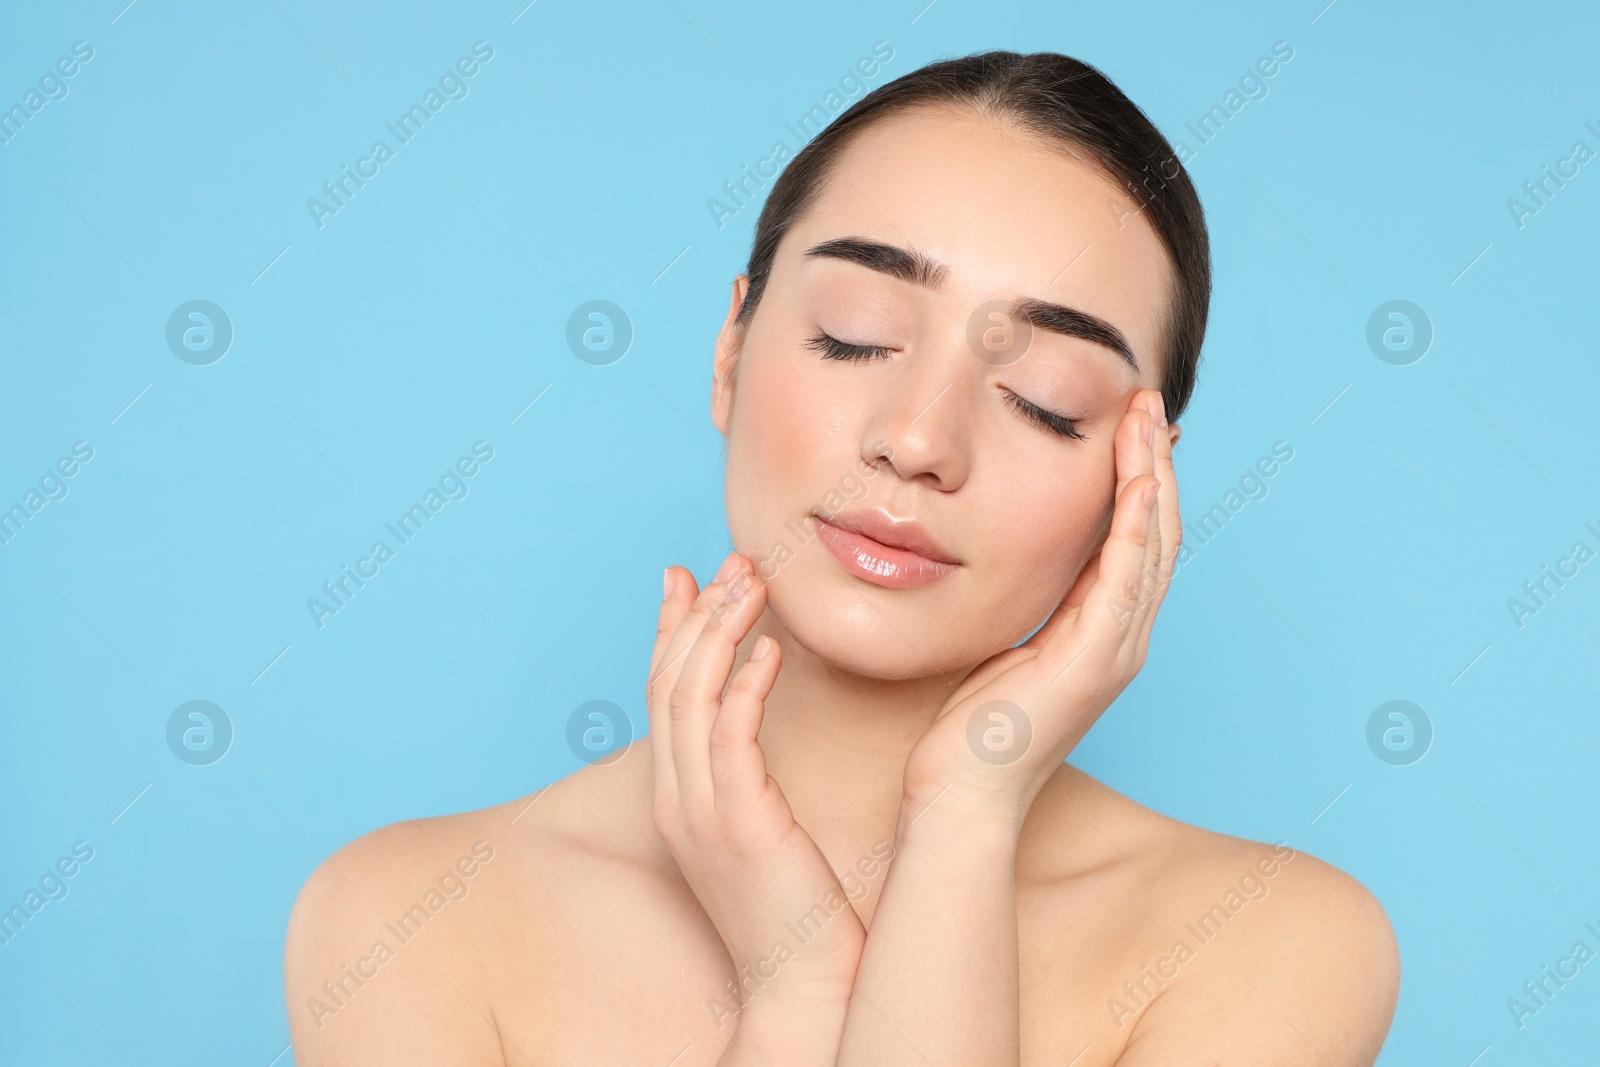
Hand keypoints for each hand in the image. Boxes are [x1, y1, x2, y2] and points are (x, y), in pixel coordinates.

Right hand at [648, 552, 866, 1012]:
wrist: (804, 985)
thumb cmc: (798, 910)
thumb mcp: (763, 831)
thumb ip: (753, 777)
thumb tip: (766, 721)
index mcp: (677, 799)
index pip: (662, 695)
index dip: (671, 630)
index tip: (688, 575)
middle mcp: (676, 800)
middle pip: (668, 684)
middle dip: (696, 614)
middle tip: (733, 561)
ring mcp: (701, 812)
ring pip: (691, 698)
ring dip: (720, 632)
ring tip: (753, 582)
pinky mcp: (739, 823)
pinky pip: (731, 737)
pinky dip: (746, 685)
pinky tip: (772, 649)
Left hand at [900, 388, 1179, 825]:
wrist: (962, 794)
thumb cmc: (969, 730)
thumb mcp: (1002, 644)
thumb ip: (1025, 603)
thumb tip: (1012, 554)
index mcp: (1100, 634)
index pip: (1133, 542)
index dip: (1138, 482)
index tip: (1131, 426)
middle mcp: (1121, 640)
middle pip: (1156, 534)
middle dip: (1154, 464)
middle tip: (1151, 404)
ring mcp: (1116, 652)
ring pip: (1151, 547)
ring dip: (1153, 478)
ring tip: (1148, 420)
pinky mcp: (1097, 661)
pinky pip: (1126, 579)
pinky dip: (1136, 526)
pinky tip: (1138, 481)